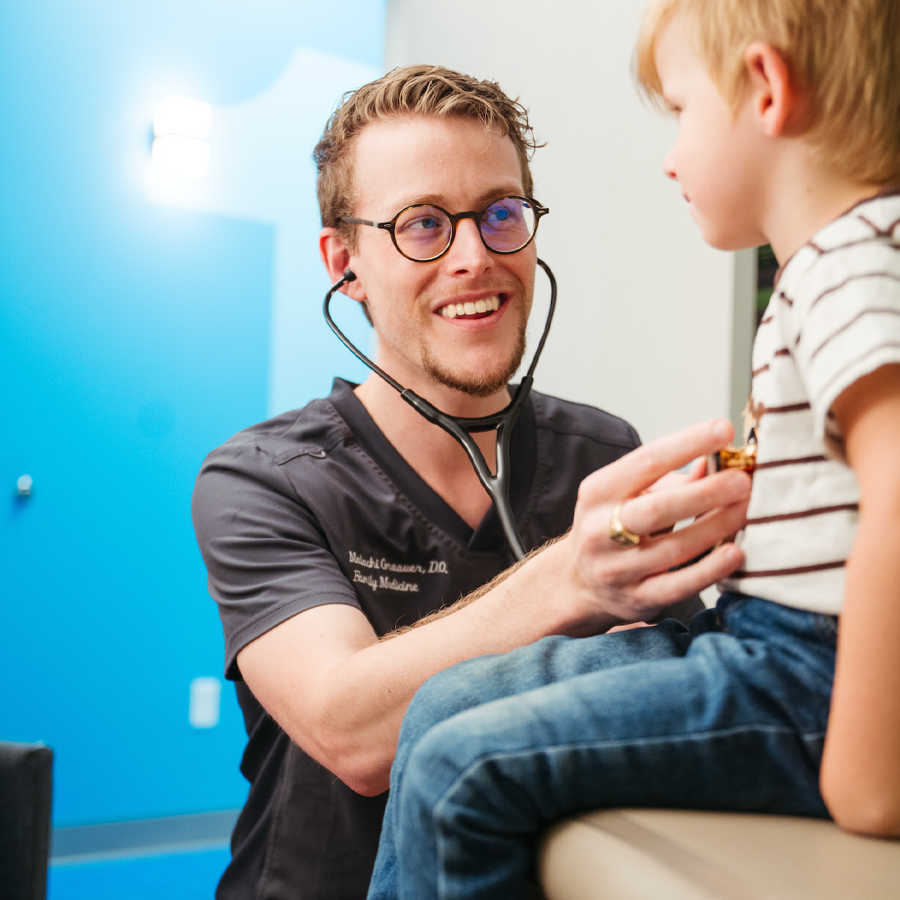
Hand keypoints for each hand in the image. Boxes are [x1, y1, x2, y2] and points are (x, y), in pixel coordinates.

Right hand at [562, 419, 749, 626]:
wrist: (579, 582)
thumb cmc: (610, 527)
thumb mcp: (628, 494)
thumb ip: (673, 479)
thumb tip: (719, 459)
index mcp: (599, 492)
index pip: (645, 462)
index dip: (686, 444)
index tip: (722, 430)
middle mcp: (601, 530)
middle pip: (657, 508)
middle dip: (705, 493)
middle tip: (743, 481)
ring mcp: (617, 568)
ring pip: (674, 548)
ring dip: (717, 527)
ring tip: (749, 510)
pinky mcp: (637, 599)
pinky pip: (678, 585)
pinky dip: (710, 569)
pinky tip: (735, 552)